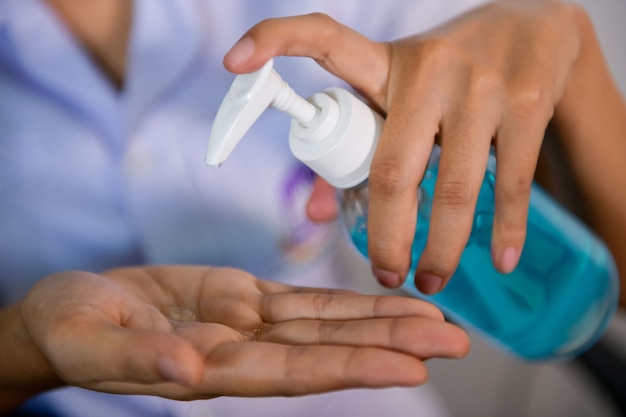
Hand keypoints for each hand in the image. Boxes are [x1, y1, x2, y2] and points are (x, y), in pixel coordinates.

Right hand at [16, 266, 467, 400]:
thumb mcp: (89, 340)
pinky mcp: (241, 297)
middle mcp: (242, 351)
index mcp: (211, 369)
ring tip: (436, 322)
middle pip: (328, 349)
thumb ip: (138, 359)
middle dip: (391, 344)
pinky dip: (344, 302)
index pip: (296, 372)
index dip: (353, 366)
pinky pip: (302, 300)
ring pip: (326, 323)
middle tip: (454, 342)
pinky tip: (380, 302)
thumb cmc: (69, 329)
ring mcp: (246, 323)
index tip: (410, 364)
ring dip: (381, 322)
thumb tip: (188, 367)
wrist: (68, 311)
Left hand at [223, 1, 585, 292]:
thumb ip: (351, 149)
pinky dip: (506, 229)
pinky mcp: (527, 105)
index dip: (276, 41)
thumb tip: (311, 215)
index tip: (233, 64)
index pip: (324, 39)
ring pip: (456, 188)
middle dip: (387, 238)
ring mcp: (481, 86)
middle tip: (384, 275)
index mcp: (383, 63)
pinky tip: (500, 260)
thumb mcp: (396, 96)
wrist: (534, 30)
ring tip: (432, 279)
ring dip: (443, 248)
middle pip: (392, 170)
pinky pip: (514, 183)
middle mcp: (430, 69)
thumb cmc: (446, 74)